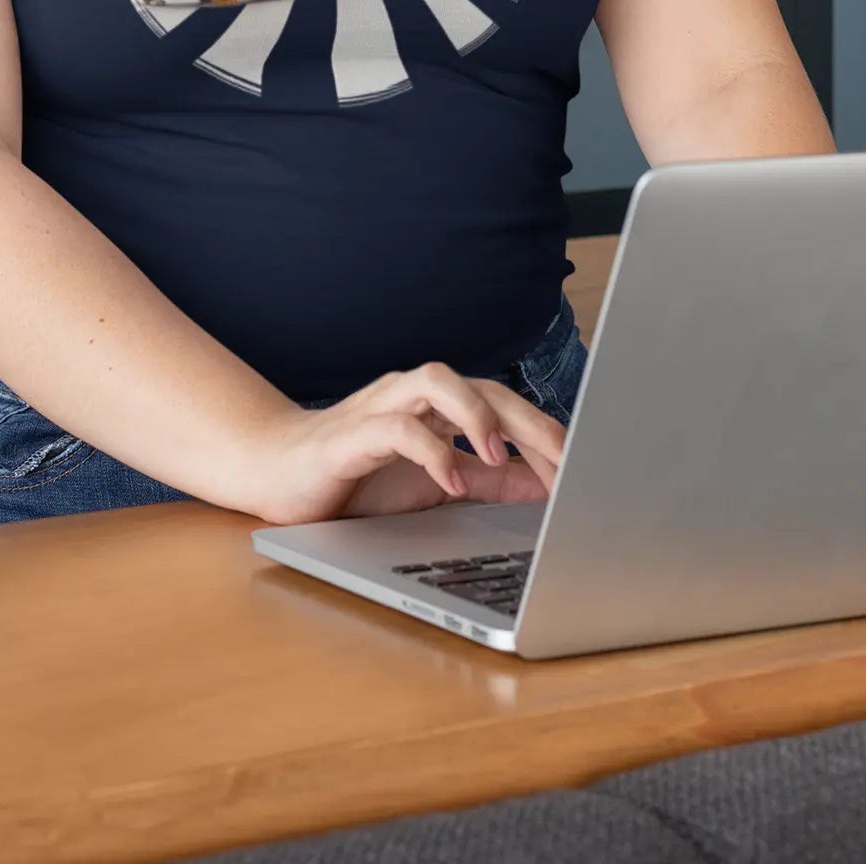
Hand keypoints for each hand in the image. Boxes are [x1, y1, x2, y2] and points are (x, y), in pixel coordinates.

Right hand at [239, 363, 566, 524]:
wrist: (278, 474)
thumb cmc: (358, 476)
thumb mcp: (438, 484)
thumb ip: (489, 479)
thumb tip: (547, 484)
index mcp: (440, 408)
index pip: (505, 404)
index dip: (545, 430)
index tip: (586, 464)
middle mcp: (415, 396)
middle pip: (484, 387)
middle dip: (529, 420)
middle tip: (568, 457)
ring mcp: (382, 406)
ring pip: (439, 382)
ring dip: (477, 416)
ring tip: (503, 456)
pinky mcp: (351, 432)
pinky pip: (396, 427)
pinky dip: (429, 451)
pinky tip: (451, 481)